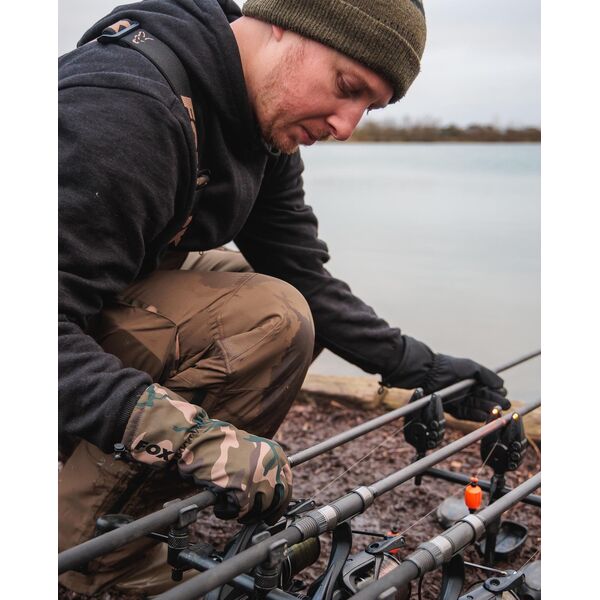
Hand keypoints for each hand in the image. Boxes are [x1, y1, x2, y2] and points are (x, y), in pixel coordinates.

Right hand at [122, 384, 291, 523]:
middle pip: (276, 501)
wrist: (198, 440)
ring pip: (258, 509)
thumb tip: (273, 495)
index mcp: (275, 454)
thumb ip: (264, 467)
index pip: (287, 485)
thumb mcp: (251, 449)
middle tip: (249, 517)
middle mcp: (271, 465)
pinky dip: (226, 511)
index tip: (273, 513)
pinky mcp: (242, 490)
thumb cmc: (219, 445)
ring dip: (243, 512)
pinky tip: (218, 502)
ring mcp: (258, 478)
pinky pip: (238, 511)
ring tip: (228, 503)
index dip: (280, 502)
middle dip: (263, 513)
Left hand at [423, 354, 509, 421]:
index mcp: (471, 380)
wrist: (430, 373)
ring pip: (476, 407)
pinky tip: (484, 415)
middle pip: (484, 399)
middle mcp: (466, 390)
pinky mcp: (451, 407)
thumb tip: (502, 384)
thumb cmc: (451, 367)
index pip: (488, 389)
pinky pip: (465, 413)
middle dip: (495, 402)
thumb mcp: (471, 367)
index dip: (497, 392)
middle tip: (505, 405)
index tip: (504, 393)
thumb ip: (487, 375)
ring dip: (487, 409)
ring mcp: (459, 399)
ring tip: (496, 410)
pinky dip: (474, 415)